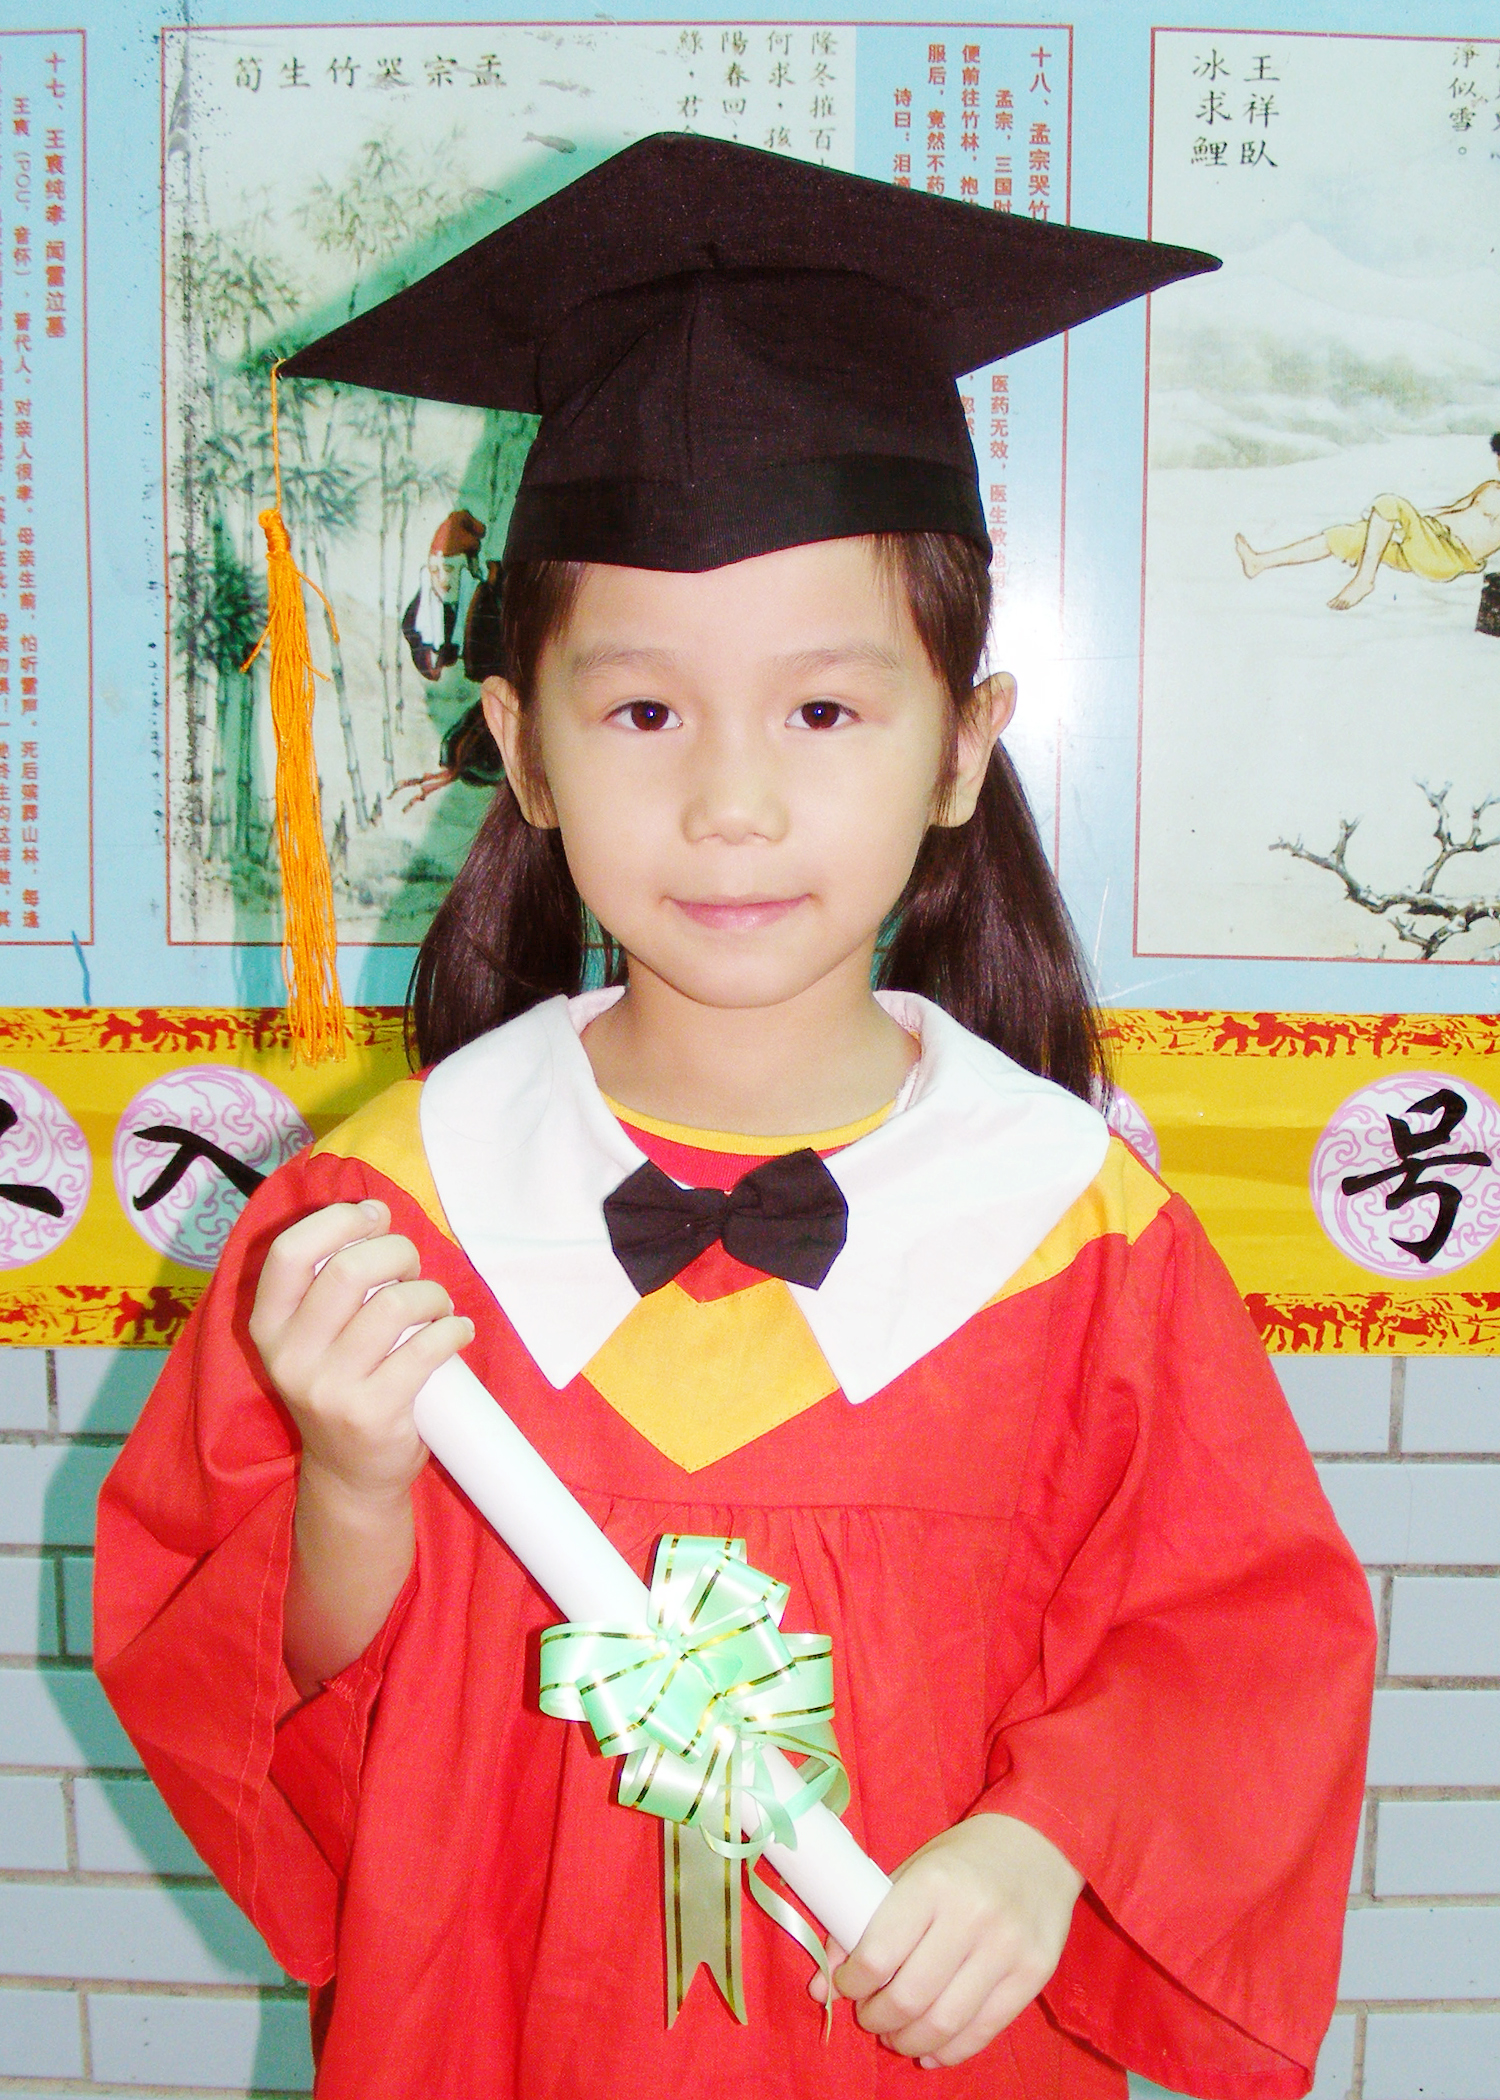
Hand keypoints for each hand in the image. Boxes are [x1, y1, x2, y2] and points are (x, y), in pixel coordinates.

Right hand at [249, 1198, 473, 1502]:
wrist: (349, 1476)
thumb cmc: (341, 1388)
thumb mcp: (313, 1339)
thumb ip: (329, 1282)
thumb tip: (376, 1215)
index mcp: (269, 1327)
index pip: (289, 1252)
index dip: (337, 1221)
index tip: (374, 1217)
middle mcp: (290, 1357)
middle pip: (349, 1270)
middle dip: (397, 1253)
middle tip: (413, 1269)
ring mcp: (329, 1389)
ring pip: (393, 1305)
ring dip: (431, 1294)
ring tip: (438, 1307)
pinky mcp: (372, 1413)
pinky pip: (425, 1348)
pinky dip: (453, 1329)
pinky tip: (458, 1331)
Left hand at [810, 1814, 1082, 2067]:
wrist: (1039, 1844)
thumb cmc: (963, 1859)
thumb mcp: (911, 1873)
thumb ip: (868, 1925)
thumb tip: (821, 1986)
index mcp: (933, 1884)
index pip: (879, 1955)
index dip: (852, 1982)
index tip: (846, 1984)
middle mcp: (972, 1917)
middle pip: (910, 1998)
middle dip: (877, 2018)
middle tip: (869, 2016)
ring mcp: (1007, 1949)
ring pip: (945, 2024)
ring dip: (909, 2040)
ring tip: (896, 2034)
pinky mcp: (1034, 1974)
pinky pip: (984, 2031)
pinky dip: (950, 2051)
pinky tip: (931, 2049)